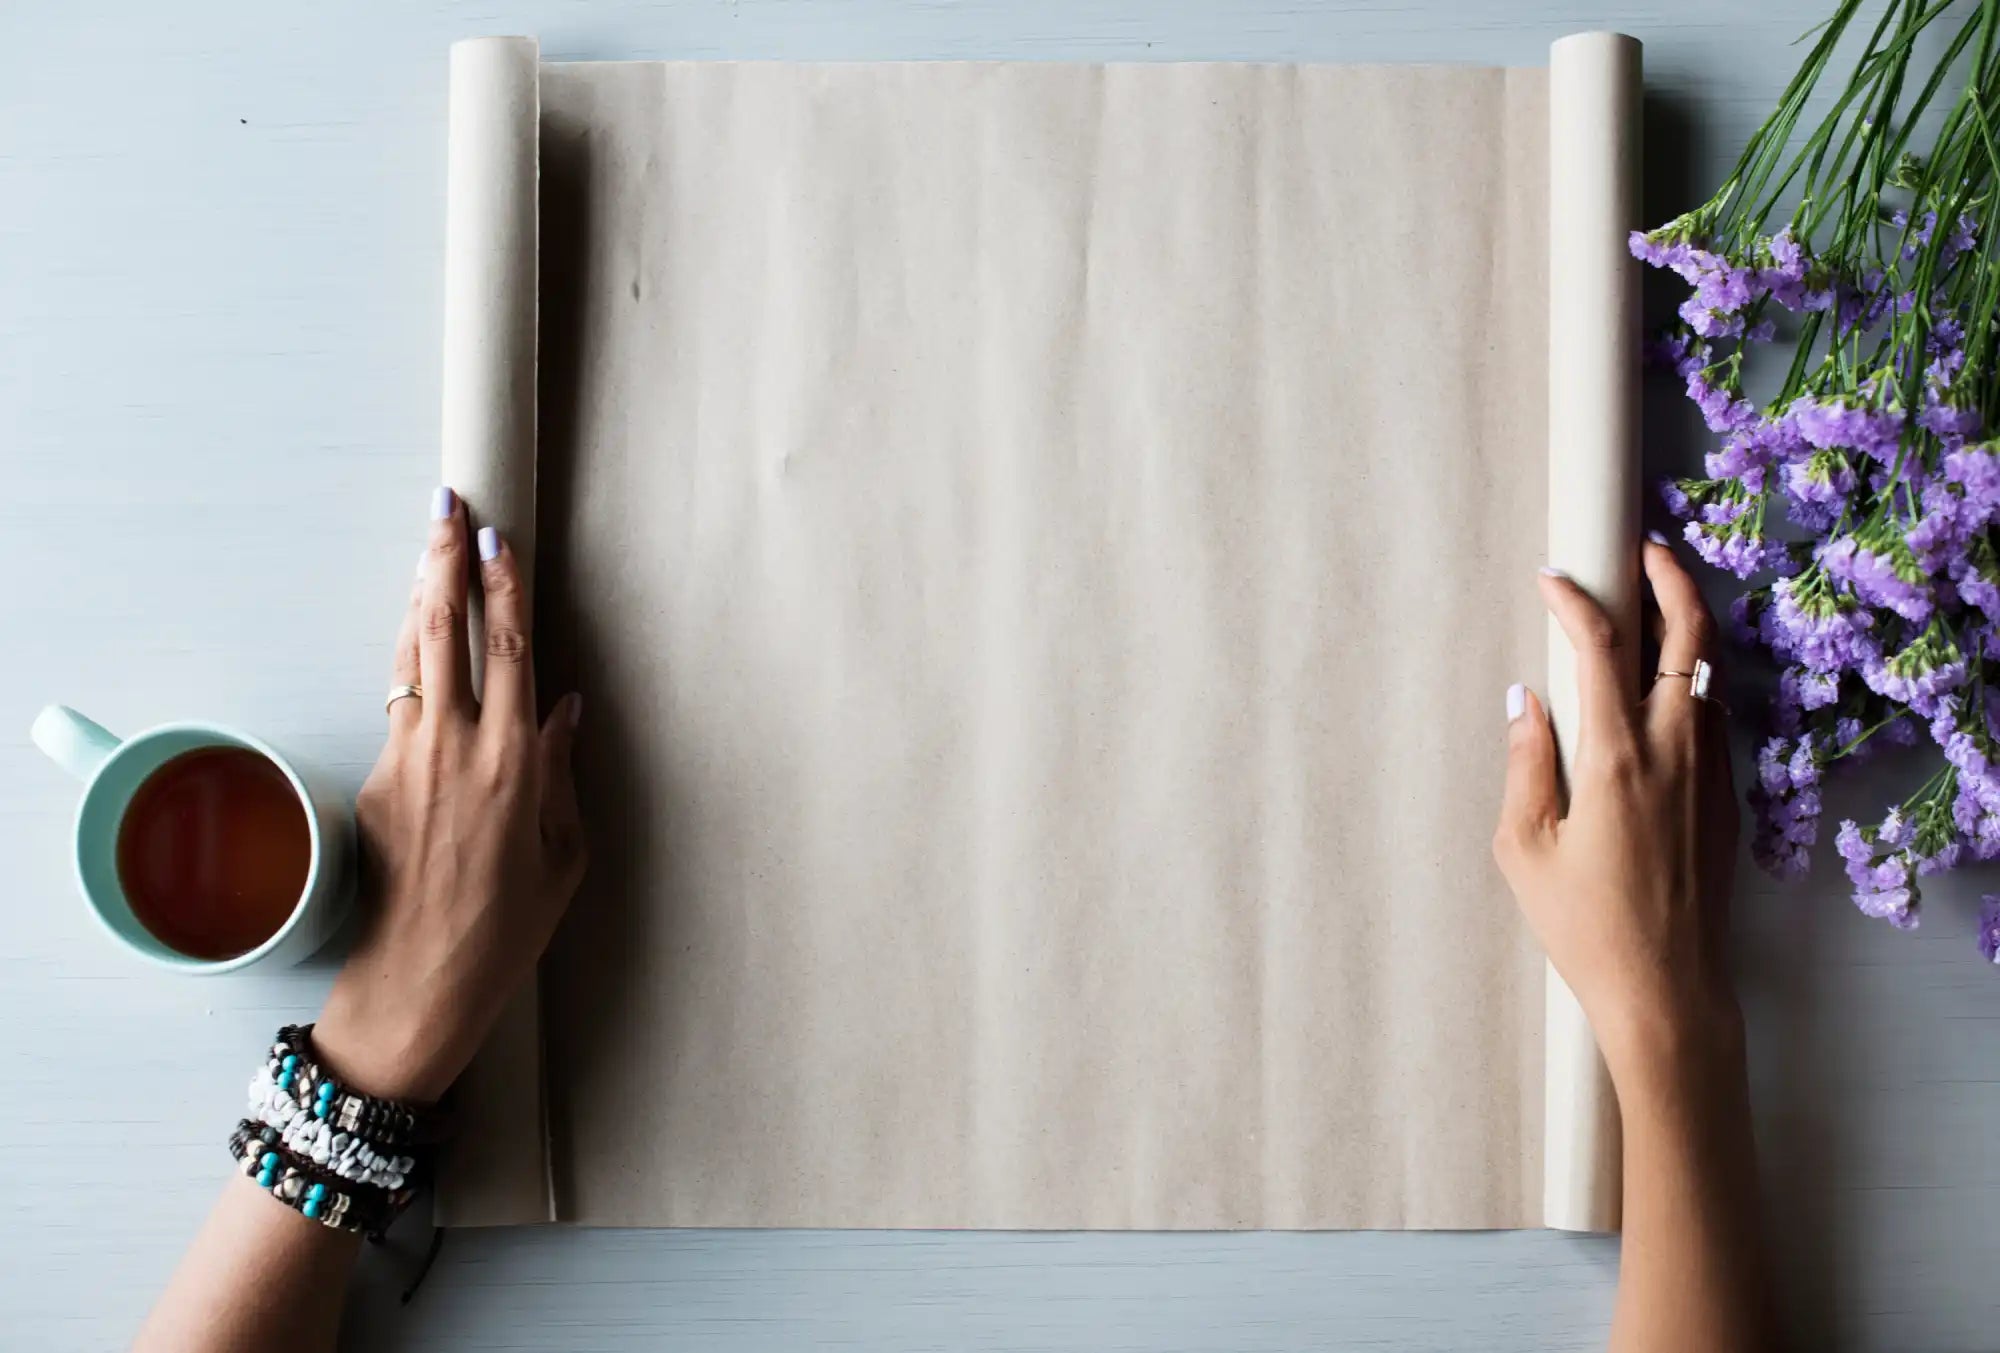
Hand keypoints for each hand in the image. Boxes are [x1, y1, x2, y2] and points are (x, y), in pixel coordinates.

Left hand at [315, 487, 586, 1101]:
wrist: (417, 982)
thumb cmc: (503, 930)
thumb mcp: (562, 854)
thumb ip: (559, 773)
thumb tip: (565, 709)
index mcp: (510, 766)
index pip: (507, 652)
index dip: (501, 589)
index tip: (497, 541)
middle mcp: (453, 751)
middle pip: (446, 633)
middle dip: (445, 564)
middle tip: (447, 509)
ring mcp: (405, 762)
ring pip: (411, 658)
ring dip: (419, 598)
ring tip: (426, 549)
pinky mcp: (374, 783)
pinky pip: (399, 703)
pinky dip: (410, 660)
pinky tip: (419, 637)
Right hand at [1490, 539, 1741, 1084]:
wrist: (1667, 989)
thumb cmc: (1584, 927)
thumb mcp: (1525, 848)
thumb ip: (1525, 764)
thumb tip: (1525, 700)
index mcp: (1617, 758)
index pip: (1600, 647)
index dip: (1574, 600)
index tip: (1552, 577)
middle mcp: (1675, 751)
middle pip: (1691, 635)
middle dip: (1671, 577)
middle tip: (1643, 549)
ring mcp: (1711, 773)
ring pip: (1714, 671)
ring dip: (1689, 626)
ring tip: (1657, 604)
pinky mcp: (1726, 800)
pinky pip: (1717, 715)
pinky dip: (1696, 679)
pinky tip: (1667, 686)